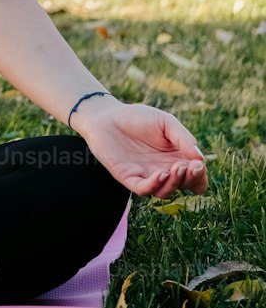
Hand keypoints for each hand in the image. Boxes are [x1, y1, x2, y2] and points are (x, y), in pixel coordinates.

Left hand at [74, 101, 207, 198]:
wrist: (107, 115)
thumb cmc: (138, 118)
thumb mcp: (166, 122)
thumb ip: (183, 138)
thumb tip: (200, 158)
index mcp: (176, 158)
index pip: (195, 177)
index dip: (199, 175)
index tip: (197, 163)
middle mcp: (163, 170)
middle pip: (184, 186)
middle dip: (190, 179)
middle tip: (189, 166)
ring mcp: (146, 176)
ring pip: (165, 192)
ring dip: (174, 183)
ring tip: (176, 167)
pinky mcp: (129, 178)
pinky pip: (144, 189)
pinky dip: (154, 185)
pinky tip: (160, 173)